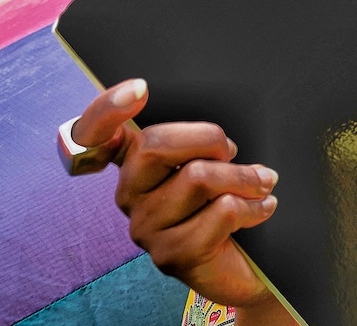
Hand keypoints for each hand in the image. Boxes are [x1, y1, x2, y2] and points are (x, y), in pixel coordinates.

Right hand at [71, 79, 280, 309]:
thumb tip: (223, 144)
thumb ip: (200, 142)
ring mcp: (145, 228)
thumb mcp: (210, 162)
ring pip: (199, 177)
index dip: (106, 110)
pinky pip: (222, 211)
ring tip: (262, 184)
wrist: (238, 267)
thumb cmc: (221, 205)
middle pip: (156, 144)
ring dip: (244, 177)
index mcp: (132, 163)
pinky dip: (254, 205)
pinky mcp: (170, 255)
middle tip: (233, 152)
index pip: (94, 134)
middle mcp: (128, 194)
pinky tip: (262, 208)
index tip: (138, 89)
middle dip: (210, 138)